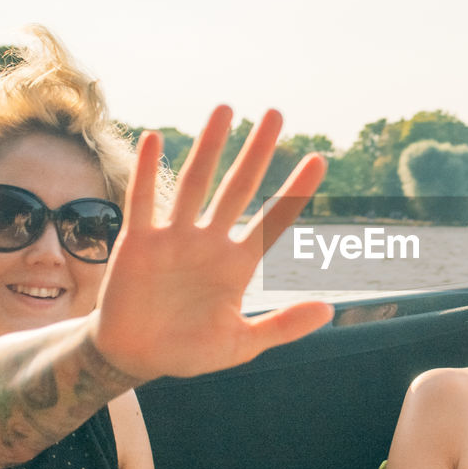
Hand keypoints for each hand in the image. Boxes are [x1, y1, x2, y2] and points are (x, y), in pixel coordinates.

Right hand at [93, 106, 333, 381]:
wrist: (137, 358)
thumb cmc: (190, 351)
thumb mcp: (242, 344)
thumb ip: (283, 326)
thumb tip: (330, 310)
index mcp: (238, 264)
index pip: (274, 220)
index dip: (295, 192)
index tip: (318, 160)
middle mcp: (209, 241)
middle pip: (239, 187)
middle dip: (257, 152)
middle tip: (276, 114)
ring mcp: (174, 237)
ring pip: (195, 182)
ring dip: (209, 146)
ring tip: (225, 109)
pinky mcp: (139, 242)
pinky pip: (143, 200)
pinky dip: (147, 170)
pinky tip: (154, 139)